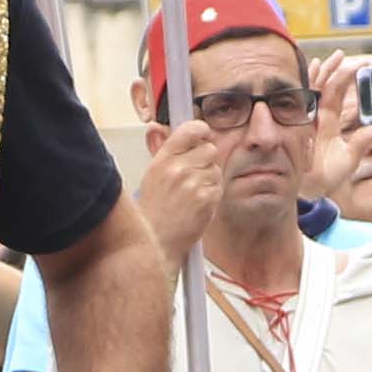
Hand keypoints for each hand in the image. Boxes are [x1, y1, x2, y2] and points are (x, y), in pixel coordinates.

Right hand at [135, 122, 232, 267]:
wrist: (155, 241)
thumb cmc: (152, 212)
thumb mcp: (152, 176)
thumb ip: (169, 154)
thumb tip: (178, 134)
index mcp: (162, 160)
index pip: (190, 130)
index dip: (200, 130)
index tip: (203, 133)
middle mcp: (178, 169)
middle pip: (209, 149)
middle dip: (205, 160)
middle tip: (195, 174)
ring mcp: (194, 184)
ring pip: (216, 169)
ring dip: (209, 179)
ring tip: (192, 194)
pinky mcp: (207, 200)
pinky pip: (219, 187)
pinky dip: (212, 195)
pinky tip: (197, 205)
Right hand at [300, 50, 367, 199]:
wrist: (306, 191)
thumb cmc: (326, 175)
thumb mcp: (349, 158)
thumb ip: (365, 142)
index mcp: (329, 121)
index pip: (337, 93)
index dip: (346, 78)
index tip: (359, 64)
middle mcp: (316, 116)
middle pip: (325, 86)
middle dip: (334, 69)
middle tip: (343, 55)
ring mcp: (304, 118)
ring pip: (312, 89)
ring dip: (322, 72)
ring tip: (331, 57)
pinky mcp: (294, 124)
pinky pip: (298, 100)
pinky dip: (304, 83)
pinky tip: (311, 68)